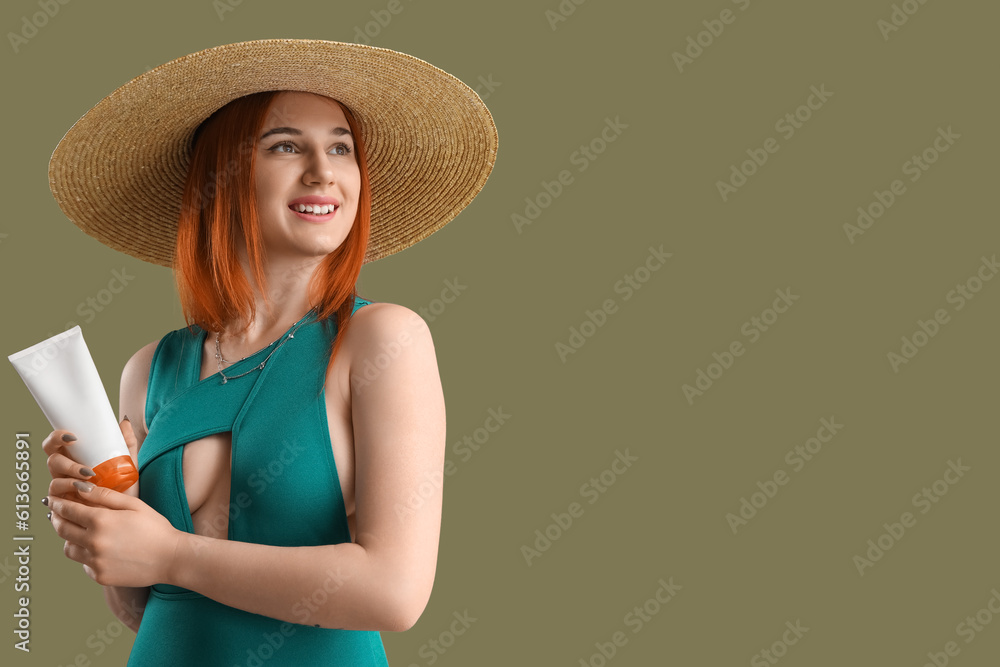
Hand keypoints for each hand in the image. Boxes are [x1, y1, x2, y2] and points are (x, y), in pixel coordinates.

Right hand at [42, 418, 138, 501]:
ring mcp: (61, 488)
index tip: (73, 437)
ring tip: (90, 480)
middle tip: (86, 468)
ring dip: (71, 479)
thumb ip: (126, 443)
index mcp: (74, 458)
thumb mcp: (127, 464)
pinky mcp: (61, 504)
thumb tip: (125, 422)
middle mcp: (64, 472)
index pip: (56, 444)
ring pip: (54, 479)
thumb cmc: (123, 488)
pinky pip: (57, 497)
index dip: (57, 437)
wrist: (124, 514)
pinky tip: (84, 491)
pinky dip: (70, 492)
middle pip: (51, 459)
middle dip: (66, 462)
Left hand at [46, 479, 180, 587]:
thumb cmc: (155, 528)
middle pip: (61, 529)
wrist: (170, 558)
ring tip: (78, 532)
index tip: (53, 500)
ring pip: (68, 549)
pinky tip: (99, 550)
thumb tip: (80, 487)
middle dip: (56, 519)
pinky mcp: (99, 576)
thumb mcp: (134, 505)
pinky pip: (83, 564)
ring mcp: (95, 562)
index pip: (68, 510)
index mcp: (101, 521)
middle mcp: (94, 542)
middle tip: (56, 514)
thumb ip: (105, 495)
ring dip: (69, 538)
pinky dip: (86, 556)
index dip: (58, 503)